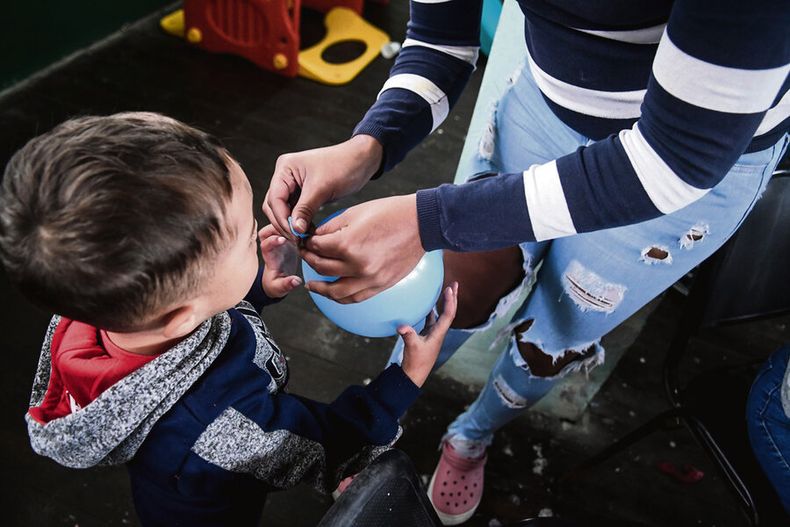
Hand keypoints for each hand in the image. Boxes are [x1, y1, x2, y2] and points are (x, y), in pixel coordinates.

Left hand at [259, 224, 301, 297]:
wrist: (277, 279)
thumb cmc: (276, 283)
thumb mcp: (280, 287)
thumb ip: (287, 284)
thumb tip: (296, 281)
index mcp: (269, 256)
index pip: (265, 244)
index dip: (272, 240)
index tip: (282, 240)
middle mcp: (272, 245)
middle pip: (270, 228)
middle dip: (282, 226)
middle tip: (295, 229)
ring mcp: (280, 239)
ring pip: (279, 223)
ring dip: (289, 223)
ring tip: (301, 227)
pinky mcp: (289, 236)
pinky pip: (288, 225)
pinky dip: (295, 224)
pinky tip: (304, 227)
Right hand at [263, 135, 382, 238]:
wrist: (361, 161)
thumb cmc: (343, 166)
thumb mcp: (322, 188)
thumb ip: (305, 209)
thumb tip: (295, 230)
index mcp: (285, 168)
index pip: (275, 198)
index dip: (282, 218)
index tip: (294, 234)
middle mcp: (285, 175)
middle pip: (274, 205)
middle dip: (284, 223)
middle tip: (297, 239)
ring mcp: (293, 184)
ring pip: (283, 210)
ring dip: (292, 224)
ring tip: (304, 238)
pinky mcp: (302, 193)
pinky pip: (295, 211)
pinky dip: (300, 222)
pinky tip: (308, 231)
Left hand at [301, 194, 424, 302]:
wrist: (421, 224)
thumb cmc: (389, 213)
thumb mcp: (355, 213)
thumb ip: (331, 228)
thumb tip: (315, 238)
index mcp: (348, 244)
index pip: (316, 248)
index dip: (307, 243)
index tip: (305, 241)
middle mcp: (357, 265)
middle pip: (322, 268)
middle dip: (310, 260)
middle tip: (307, 256)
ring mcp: (369, 279)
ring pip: (335, 292)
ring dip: (320, 288)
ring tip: (311, 285)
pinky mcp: (380, 285)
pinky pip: (354, 298)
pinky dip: (340, 298)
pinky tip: (332, 293)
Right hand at [400, 282, 458, 386]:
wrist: (414, 374)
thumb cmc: (415, 362)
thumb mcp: (411, 347)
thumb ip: (408, 335)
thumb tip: (401, 326)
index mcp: (439, 333)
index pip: (448, 314)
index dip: (450, 301)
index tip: (450, 289)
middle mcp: (438, 332)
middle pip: (449, 312)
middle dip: (453, 298)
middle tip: (455, 284)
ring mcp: (433, 333)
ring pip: (441, 315)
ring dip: (444, 302)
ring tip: (445, 290)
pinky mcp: (426, 335)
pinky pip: (431, 319)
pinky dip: (431, 310)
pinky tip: (428, 304)